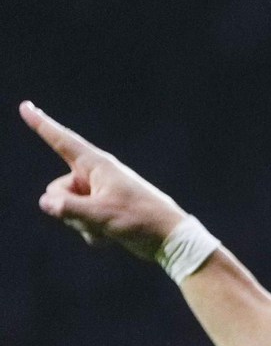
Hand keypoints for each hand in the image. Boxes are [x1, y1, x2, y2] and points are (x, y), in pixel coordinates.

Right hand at [20, 101, 186, 257]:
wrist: (169, 239)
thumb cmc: (140, 219)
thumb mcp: (101, 214)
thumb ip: (69, 208)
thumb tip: (45, 202)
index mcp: (97, 165)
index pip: (62, 141)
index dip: (42, 124)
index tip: (26, 106)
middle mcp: (95, 177)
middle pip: (58, 190)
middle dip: (68, 209)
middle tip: (98, 218)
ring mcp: (98, 195)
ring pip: (68, 209)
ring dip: (82, 223)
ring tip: (110, 227)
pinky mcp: (103, 211)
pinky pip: (81, 222)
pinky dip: (92, 232)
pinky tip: (112, 237)